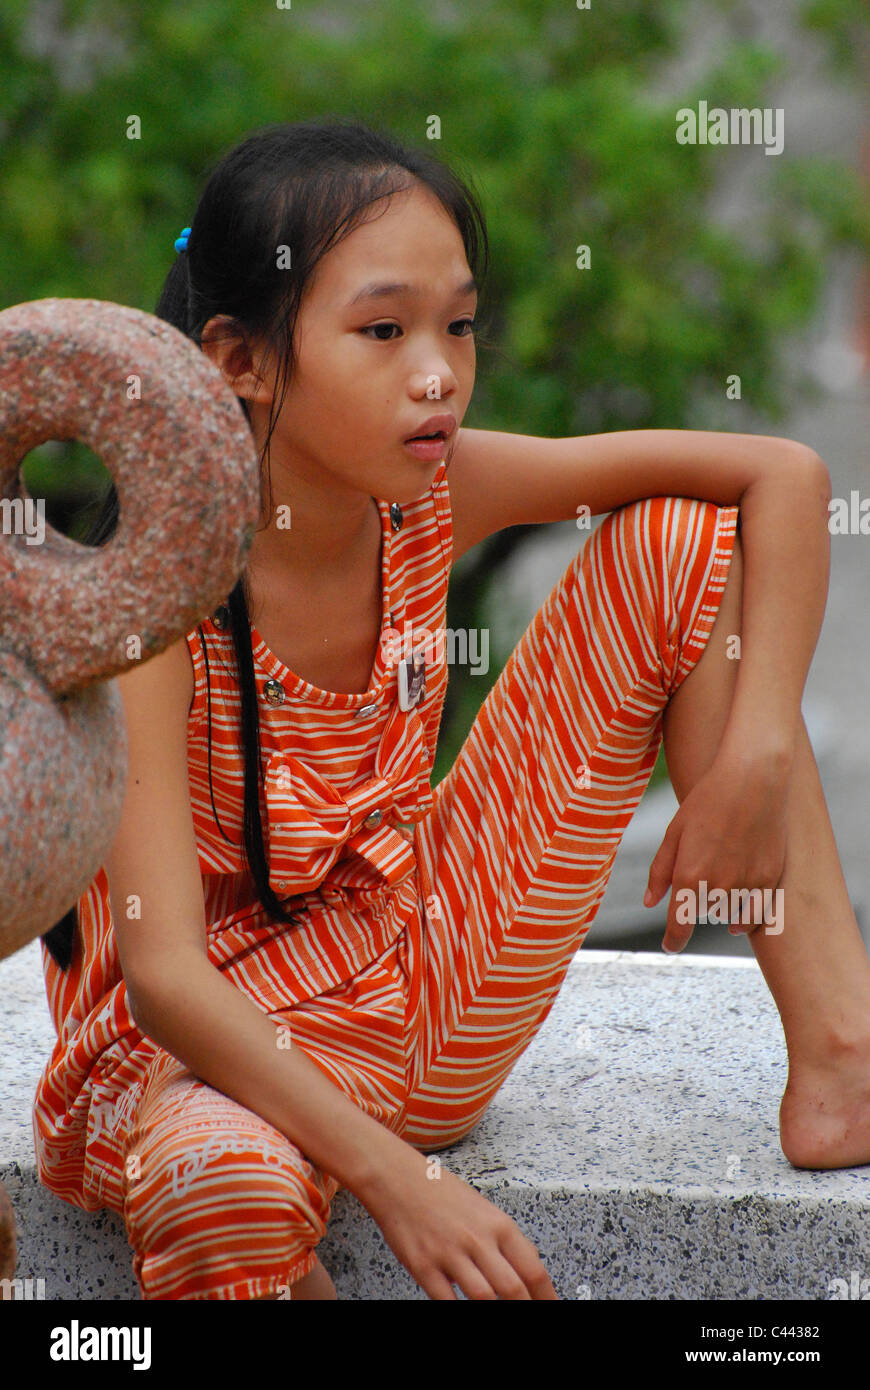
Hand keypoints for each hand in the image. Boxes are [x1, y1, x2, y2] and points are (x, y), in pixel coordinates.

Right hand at [357, 1140, 558, 1299]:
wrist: (396, 1177)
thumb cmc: (439, 1191)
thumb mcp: (483, 1208)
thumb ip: (504, 1240)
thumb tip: (527, 1267)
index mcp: (498, 1224)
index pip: (534, 1270)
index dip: (547, 1298)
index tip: (550, 1308)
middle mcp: (478, 1239)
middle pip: (514, 1290)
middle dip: (524, 1311)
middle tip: (527, 1321)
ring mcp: (450, 1253)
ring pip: (484, 1299)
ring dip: (493, 1313)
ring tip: (496, 1316)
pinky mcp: (423, 1266)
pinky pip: (446, 1301)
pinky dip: (457, 1312)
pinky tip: (462, 1310)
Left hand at [644, 751, 789, 952]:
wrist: (753, 780)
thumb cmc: (708, 802)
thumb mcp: (674, 833)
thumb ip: (660, 872)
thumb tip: (650, 903)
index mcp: (688, 876)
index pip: (679, 925)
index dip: (673, 941)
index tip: (670, 947)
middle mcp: (718, 887)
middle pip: (702, 914)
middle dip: (696, 903)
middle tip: (701, 869)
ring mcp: (746, 885)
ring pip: (727, 914)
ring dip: (719, 907)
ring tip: (720, 876)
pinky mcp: (769, 880)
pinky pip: (754, 915)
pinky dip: (744, 921)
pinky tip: (737, 923)